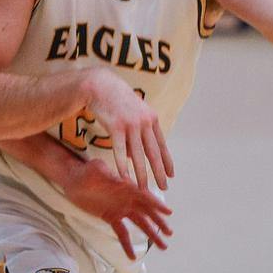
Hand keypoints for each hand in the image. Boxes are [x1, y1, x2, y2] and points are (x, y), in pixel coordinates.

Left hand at [63, 157, 172, 261]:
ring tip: (163, 247)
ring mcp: (120, 209)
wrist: (74, 180)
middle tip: (170, 233)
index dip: (156, 204)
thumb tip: (120, 180)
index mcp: (126, 187)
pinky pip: (122, 233)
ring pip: (140, 224)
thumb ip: (108, 174)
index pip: (144, 196)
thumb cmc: (86, 171)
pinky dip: (127, 244)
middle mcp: (127, 199)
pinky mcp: (111, 217)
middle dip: (159, 223)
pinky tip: (132, 256)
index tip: (168, 212)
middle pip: (147, 212)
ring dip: (151, 234)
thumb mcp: (96, 168)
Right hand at [80, 71, 173, 190]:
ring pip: (139, 154)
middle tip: (163, 187)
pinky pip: (120, 150)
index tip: (171, 175)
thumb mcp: (132, 116)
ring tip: (143, 188)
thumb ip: (137, 136)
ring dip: (142, 173)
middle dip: (159, 172)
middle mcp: (145, 122)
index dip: (167, 161)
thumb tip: (136, 158)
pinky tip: (125, 176)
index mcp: (151, 119)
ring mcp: (131, 124)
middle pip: (154, 152)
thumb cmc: (116, 101)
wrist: (101, 85)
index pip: (162, 145)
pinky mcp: (116, 126)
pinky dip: (123, 164)